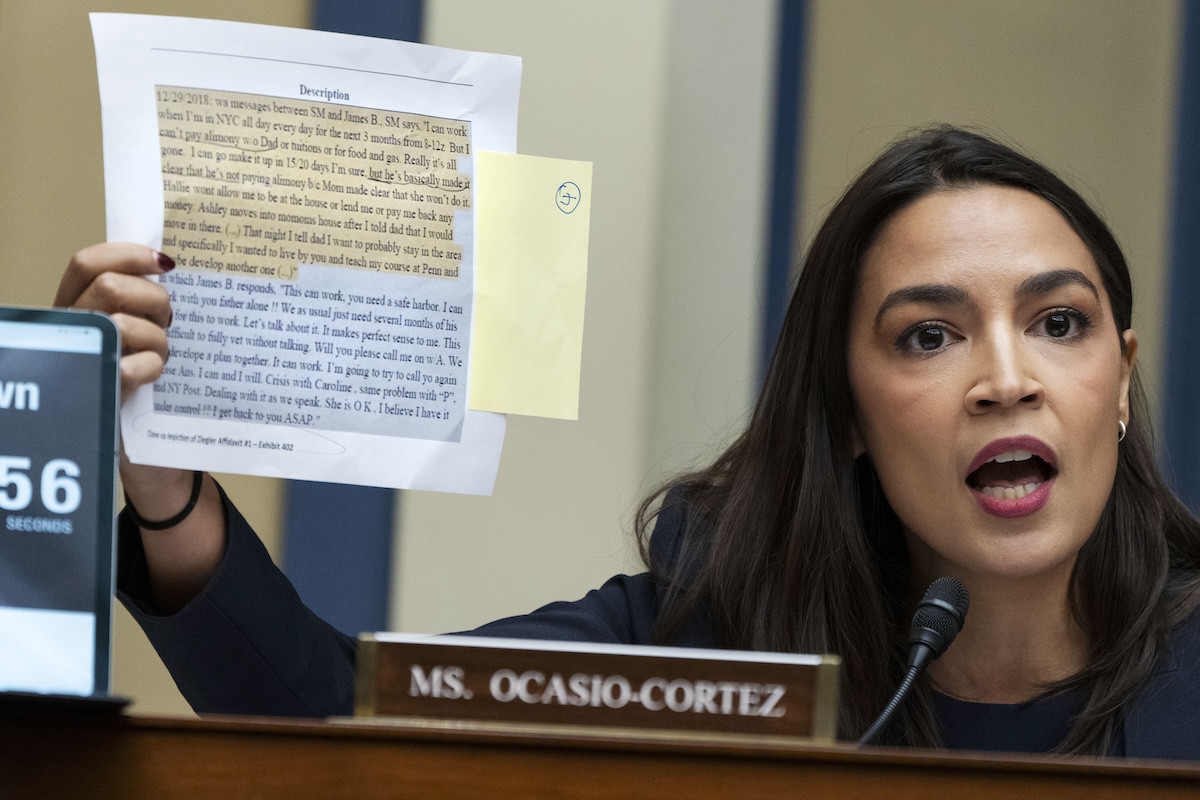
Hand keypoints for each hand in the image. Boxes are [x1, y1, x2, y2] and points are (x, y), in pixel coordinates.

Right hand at [55, 243, 174, 399]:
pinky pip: (142, 363)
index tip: (163, 263)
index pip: (85, 263)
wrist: (114, 424)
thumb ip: (129, 297)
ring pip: (127, 324)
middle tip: (165, 318)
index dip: (128, 255)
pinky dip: (156, 365)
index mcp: (72, 306)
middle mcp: (73, 327)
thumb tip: (163, 266)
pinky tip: (151, 372)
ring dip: (157, 337)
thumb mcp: (120, 325)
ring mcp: (85, 356)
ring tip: (158, 351)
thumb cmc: (124, 368)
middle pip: (111, 287)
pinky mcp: (106, 386)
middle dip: (152, 298)